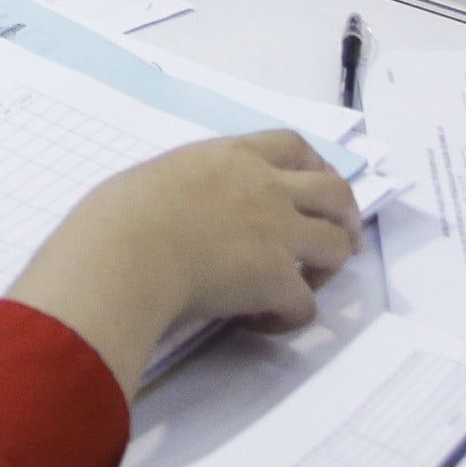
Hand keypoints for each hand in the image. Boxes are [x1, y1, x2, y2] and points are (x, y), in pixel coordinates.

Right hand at [7, 133, 359, 394]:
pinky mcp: (277, 280)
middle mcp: (267, 188)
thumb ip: (186, 187)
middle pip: (336, 191)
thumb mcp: (157, 178)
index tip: (315, 183)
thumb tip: (178, 213)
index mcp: (234, 156)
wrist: (126, 251)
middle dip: (346, 216)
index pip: (293, 145)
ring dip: (328, 267)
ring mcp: (279, 233)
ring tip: (306, 285)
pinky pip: (306, 304)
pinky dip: (290, 315)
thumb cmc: (120, 213)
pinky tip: (261, 321)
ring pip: (336, 246)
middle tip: (338, 240)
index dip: (315, 165)